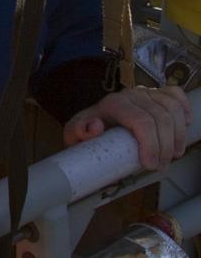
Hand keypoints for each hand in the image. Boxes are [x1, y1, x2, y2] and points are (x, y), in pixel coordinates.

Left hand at [63, 85, 190, 169]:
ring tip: (172, 154)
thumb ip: (78, 131)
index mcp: (114, 103)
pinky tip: (184, 126)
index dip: (151, 144)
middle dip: (165, 147)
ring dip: (178, 135)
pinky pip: (177, 95)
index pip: (141, 121)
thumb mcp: (74, 133)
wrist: (94, 119)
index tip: (150, 164)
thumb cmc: (87, 129)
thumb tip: (94, 127)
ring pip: (173, 110)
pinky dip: (185, 110)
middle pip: (161, 118)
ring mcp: (146, 92)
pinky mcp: (158, 93)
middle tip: (160, 166)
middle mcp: (132, 95)